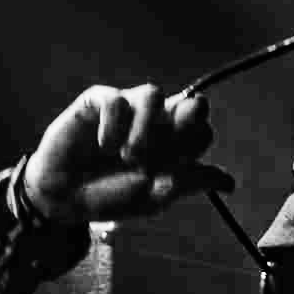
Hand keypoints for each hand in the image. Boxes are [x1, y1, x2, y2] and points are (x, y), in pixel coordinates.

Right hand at [21, 83, 231, 223]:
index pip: (203, 129)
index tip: (173, 169)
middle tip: (163, 154)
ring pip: (154, 94)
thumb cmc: (111, 197)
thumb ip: (190, 183)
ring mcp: (128, 108)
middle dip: (183, 127)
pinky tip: (103, 147)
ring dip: (144, 129)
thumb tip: (229, 184)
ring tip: (127, 157)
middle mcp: (155, 121)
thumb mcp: (155, 197)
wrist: (64, 199)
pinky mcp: (98, 102)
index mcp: (174, 143)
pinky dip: (113, 126)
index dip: (193, 146)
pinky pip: (116, 100)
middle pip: (192, 103)